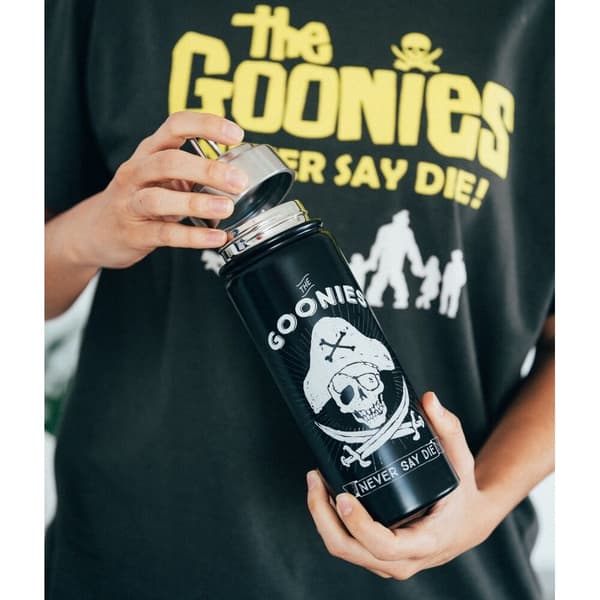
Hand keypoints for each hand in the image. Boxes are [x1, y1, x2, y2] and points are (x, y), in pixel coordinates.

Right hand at [69, 111, 247, 269]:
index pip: (175, 125)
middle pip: (168, 162)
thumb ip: (193, 171)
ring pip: (159, 199)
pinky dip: (193, 237)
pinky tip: (216, 238)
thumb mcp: (162, 177)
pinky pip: (164, 234)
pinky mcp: (133, 233)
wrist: (96, 232)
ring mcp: (131, 203)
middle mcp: (137, 172)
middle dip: (207, 169)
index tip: (237, 134)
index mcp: (149, 152)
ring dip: (197, 203)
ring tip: (226, 208)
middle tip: (238, 180)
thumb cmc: (139, 199)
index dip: (206, 126)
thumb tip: (238, 171)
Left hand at [306, 393, 498, 578]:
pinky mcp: (377, 556)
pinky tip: (324, 493)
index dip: (359, 525)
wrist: (469, 522)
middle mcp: (405, 559)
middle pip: (351, 551)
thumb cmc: (462, 492)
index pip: (384, 546)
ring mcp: (389, 562)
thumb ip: (447, 427)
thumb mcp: (460, 459)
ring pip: (343, 550)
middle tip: (315, 479)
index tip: (342, 497)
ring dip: (321, 518)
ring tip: (315, 481)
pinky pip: (347, 545)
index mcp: (426, 541)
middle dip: (324, 517)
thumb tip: (429, 399)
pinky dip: (329, 522)